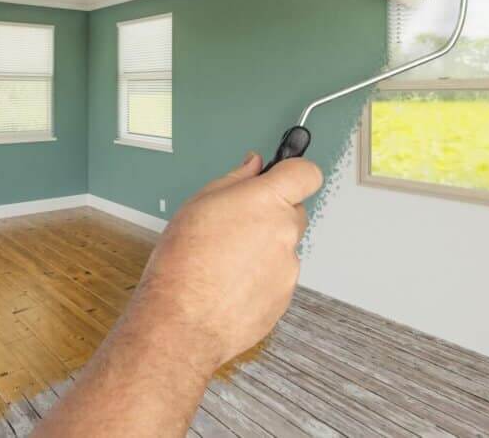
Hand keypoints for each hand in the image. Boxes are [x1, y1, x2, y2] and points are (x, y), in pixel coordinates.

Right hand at [127, 152, 321, 374]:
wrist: (183, 321)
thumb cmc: (183, 263)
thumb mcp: (198, 205)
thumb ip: (234, 181)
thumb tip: (253, 167)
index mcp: (266, 202)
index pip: (306, 174)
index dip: (295, 172)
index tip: (283, 176)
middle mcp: (285, 232)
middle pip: (293, 212)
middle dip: (270, 215)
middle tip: (234, 226)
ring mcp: (288, 268)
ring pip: (282, 248)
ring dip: (261, 250)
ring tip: (223, 262)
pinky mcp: (285, 298)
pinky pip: (276, 277)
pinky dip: (258, 278)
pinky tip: (228, 284)